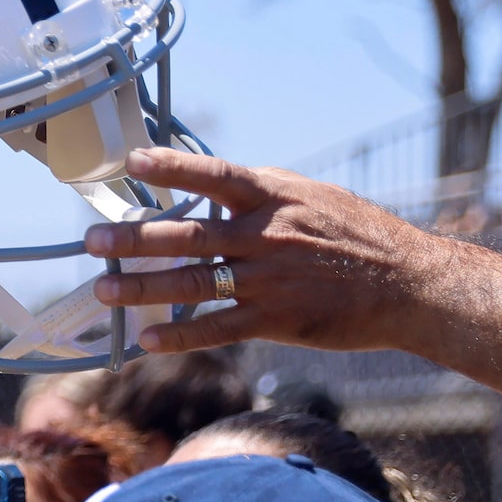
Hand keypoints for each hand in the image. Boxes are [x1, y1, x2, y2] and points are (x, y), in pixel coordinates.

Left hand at [84, 148, 448, 356]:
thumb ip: (262, 193)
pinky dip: (181, 334)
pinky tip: (148, 339)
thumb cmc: (358, 236)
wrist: (409, 284)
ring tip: (104, 288)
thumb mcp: (313, 198)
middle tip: (92, 240)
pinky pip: (218, 328)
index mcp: (276, 199)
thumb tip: (214, 185)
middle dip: (136, 238)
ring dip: (144, 287)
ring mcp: (270, 279)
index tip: (134, 162)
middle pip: (190, 236)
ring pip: (194, 284)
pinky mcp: (277, 319)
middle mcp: (268, 236)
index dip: (174, 168)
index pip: (217, 176)